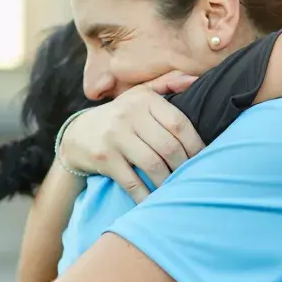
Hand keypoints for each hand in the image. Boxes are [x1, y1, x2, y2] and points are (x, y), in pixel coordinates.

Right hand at [58, 72, 203, 202]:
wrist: (76, 135)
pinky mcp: (104, 158)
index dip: (196, 144)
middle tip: (192, 178)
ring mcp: (114, 137)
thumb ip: (166, 85)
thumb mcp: (138, 95)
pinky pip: (132, 182)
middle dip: (184, 166)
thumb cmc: (118, 116)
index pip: (178, 123)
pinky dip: (146, 196)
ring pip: (153, 165)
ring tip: (176, 190)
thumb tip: (194, 79)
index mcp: (143, 99)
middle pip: (168, 146)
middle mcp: (128, 115)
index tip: (205, 158)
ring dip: (168, 183)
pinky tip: (154, 202)